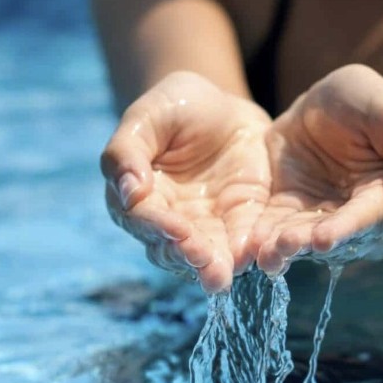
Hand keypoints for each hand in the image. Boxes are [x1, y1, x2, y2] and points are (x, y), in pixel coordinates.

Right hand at [100, 71, 272, 292]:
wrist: (223, 107)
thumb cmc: (175, 106)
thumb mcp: (148, 115)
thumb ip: (128, 150)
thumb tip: (128, 192)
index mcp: (136, 196)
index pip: (142, 218)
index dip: (158, 226)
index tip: (176, 230)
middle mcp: (166, 221)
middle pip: (171, 248)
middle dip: (187, 255)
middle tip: (203, 259)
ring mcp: (203, 228)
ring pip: (203, 257)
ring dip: (212, 267)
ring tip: (221, 276)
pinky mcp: (238, 226)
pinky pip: (241, 245)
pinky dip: (246, 253)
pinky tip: (254, 259)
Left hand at [253, 64, 382, 274]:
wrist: (328, 98)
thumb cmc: (371, 101)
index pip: (368, 220)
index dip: (346, 230)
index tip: (323, 239)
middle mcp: (354, 218)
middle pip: (332, 238)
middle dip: (307, 243)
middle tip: (284, 245)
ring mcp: (318, 218)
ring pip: (301, 239)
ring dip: (283, 248)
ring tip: (265, 253)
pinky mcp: (286, 213)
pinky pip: (273, 229)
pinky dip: (261, 238)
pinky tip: (248, 245)